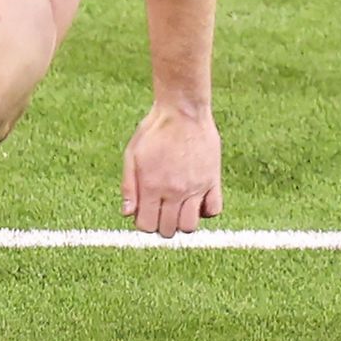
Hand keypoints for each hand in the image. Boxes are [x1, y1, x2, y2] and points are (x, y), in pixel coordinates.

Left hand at [120, 104, 222, 238]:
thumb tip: (126, 214)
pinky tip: (197, 200)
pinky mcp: (212, 180)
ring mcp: (195, 187)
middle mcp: (174, 191)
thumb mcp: (132, 154)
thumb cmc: (155, 130)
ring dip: (182, 222)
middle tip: (161, 210)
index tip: (146, 213)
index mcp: (152, 186)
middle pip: (168, 230)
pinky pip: (214, 210)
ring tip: (178, 208)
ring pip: (190, 226)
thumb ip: (129, 186)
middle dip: (162, 225)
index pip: (147, 226)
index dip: (144, 223)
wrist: (183, 110)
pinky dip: (205, 211)